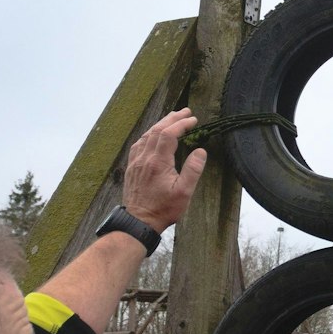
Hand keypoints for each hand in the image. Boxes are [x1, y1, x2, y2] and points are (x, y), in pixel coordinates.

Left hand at [123, 109, 207, 231]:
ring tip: (172, 118)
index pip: (169, 134)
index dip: (181, 124)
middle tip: (185, 112)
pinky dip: (149, 134)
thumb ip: (193, 170)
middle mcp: (144, 158)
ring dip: (160, 124)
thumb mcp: (184, 192)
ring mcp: (136, 162)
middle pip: (156, 130)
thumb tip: (200, 151)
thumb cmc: (163, 209)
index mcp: (158, 162)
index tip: (193, 120)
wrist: (139, 221)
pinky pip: (139, 144)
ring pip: (146, 135)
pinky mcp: (132, 168)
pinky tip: (153, 135)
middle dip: (172, 118)